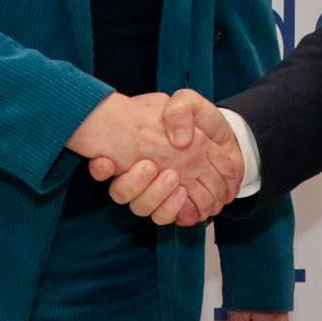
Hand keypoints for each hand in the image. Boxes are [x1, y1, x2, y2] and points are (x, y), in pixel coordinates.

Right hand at [77, 89, 242, 225]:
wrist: (222, 139)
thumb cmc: (199, 121)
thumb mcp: (189, 103)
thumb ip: (180, 110)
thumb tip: (176, 138)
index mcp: (135, 149)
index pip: (103, 165)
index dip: (99, 168)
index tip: (107, 162)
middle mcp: (140, 174)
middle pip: (120, 193)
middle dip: (131, 184)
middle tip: (150, 166)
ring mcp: (156, 191)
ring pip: (140, 207)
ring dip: (153, 196)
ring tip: (173, 177)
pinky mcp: (174, 205)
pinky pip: (162, 217)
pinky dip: (171, 209)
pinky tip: (183, 193)